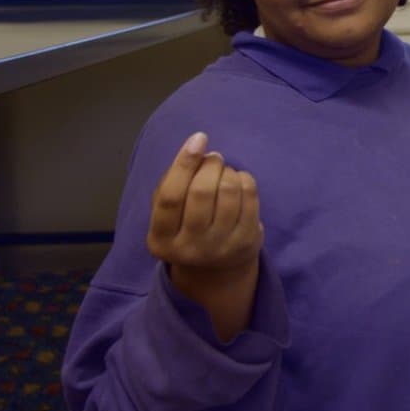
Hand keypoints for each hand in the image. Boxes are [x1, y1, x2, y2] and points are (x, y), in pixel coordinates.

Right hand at [147, 132, 262, 285]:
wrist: (215, 271)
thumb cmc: (186, 230)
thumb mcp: (167, 216)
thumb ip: (172, 184)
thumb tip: (196, 148)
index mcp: (160, 239)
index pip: (169, 197)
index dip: (183, 163)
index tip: (198, 139)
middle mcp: (189, 248)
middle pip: (200, 192)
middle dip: (210, 165)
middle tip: (214, 158)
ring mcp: (220, 247)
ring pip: (227, 192)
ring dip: (228, 171)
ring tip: (225, 171)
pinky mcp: (247, 242)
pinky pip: (250, 198)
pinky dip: (245, 180)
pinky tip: (239, 180)